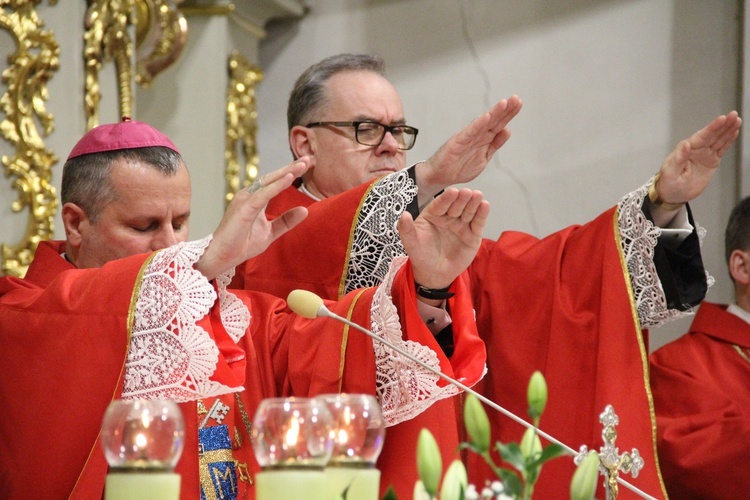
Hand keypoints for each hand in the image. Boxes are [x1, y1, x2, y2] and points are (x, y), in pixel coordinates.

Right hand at [196, 157, 310, 279]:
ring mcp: (244, 200)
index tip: (307, 163)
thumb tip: (305, 210)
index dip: (291, 172)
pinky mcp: (243, 209)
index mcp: (255, 199)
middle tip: (308, 158)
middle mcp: (248, 195)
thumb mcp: (270, 232)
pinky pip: (262, 195)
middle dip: (291, 167)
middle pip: (273, 177)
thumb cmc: (241, 244)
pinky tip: (289, 178)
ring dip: (286, 172)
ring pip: (268, 182)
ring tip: (302, 165)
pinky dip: (276, 186)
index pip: (275, 182)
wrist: (222, 257)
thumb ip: (286, 221)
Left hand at [397, 188, 488, 290]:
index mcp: (432, 215)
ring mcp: (461, 225)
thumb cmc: (421, 256)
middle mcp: (448, 217)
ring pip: (468, 211)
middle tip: (466, 192)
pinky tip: (485, 205)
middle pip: (456, 205)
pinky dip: (482, 214)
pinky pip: (477, 223)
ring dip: (473, 203)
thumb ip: (406, 229)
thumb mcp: (411, 244)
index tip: (452, 192)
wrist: (434, 274)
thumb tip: (403, 215)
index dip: (446, 198)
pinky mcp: (473, 234)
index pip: (440, 204)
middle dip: (461, 199)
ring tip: (478, 195)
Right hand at [415, 96, 522, 198]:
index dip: (509, 114)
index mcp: (484, 138)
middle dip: (505, 110)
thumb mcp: (484, 157)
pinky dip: (478, 124)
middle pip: (494, 120)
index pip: (499, 124)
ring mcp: (467, 137)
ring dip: (494, 113)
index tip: (519, 103)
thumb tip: (507, 130)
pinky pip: (469, 132)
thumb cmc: (460, 167)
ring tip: (505, 103)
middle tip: (516, 99)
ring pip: (483, 123)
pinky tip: (486, 117)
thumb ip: (495, 144)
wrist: (441, 176)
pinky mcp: (457, 142)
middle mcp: (477, 135)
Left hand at [656, 111, 740, 204]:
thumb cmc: (668, 182)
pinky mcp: (712, 160)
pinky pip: (722, 148)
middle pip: (712, 134)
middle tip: (733, 114)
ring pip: (719, 139)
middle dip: (723, 125)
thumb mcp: (670, 172)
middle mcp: (696, 148)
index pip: (701, 136)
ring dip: (728, 130)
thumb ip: (678, 159)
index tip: (721, 119)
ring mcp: (705, 154)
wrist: (673, 194)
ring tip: (737, 120)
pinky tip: (734, 132)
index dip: (712, 127)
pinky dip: (728, 140)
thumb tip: (686, 144)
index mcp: (685, 149)